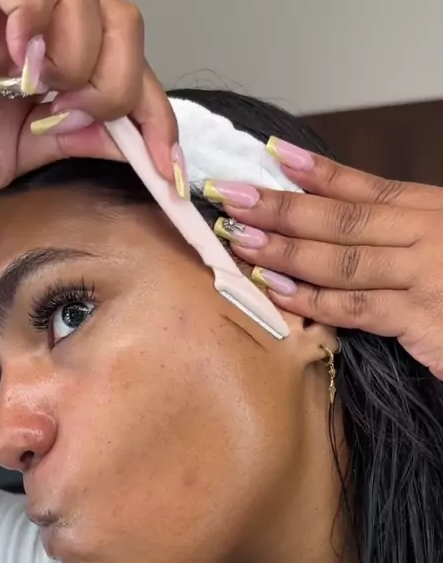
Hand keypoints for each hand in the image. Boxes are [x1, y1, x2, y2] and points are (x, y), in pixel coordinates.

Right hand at [0, 0, 177, 196]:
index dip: (158, 117)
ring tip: (38, 85)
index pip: (132, 68)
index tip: (169, 171)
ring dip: (79, 55)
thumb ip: (75, 138)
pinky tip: (17, 55)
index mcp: (59, 56)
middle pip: (124, 19)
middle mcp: (44, 19)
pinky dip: (38, 18)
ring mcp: (14, 2)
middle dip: (119, 83)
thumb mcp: (22, 149)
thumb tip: (130, 142)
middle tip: (76, 113)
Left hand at [212, 149, 442, 378]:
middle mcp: (427, 233)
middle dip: (281, 207)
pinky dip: (312, 299)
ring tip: (239, 240)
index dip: (316, 172)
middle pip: (342, 218)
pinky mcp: (423, 319)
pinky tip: (275, 290)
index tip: (271, 154)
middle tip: (228, 197)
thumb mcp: (435, 245)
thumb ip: (392, 233)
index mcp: (430, 210)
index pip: (364, 186)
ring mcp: (425, 274)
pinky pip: (356, 308)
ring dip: (285, 250)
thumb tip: (325, 216)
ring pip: (343, 259)